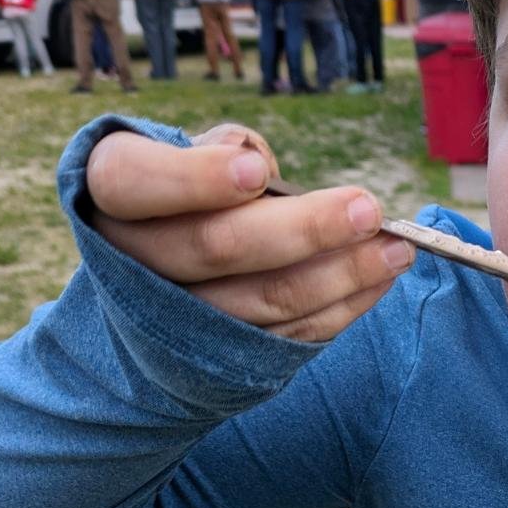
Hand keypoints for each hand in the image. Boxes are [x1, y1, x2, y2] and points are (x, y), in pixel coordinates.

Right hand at [85, 123, 412, 341]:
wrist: (148, 292)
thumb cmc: (182, 198)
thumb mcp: (183, 158)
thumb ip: (222, 151)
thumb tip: (263, 164)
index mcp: (111, 195)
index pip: (135, 181)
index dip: (196, 179)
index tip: (258, 171)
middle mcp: (133, 259)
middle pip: (217, 247)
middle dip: (302, 229)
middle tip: (367, 209)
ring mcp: (176, 320)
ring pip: (263, 300)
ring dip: (341, 274)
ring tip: (396, 248)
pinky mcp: (222, 357)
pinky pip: (289, 334)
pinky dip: (341, 307)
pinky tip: (380, 279)